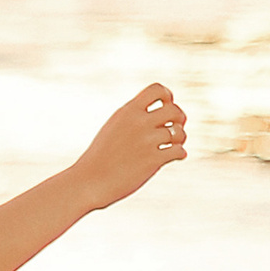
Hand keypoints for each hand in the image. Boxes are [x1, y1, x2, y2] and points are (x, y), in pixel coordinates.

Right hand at [73, 81, 187, 209]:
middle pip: (174, 109)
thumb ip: (134, 117)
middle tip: (172, 129)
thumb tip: (158, 111)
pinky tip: (171, 157)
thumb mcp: (114, 128)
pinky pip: (179, 151)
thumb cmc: (101, 156)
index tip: (164, 108)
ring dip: (180, 139)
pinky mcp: (153, 160)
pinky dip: (180, 154)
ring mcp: (146, 141)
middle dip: (179, 119)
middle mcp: (139, 123)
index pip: (157, 89)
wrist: (90, 181)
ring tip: (172, 145)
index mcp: (128, 111)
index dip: (167, 96)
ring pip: (179, 132)